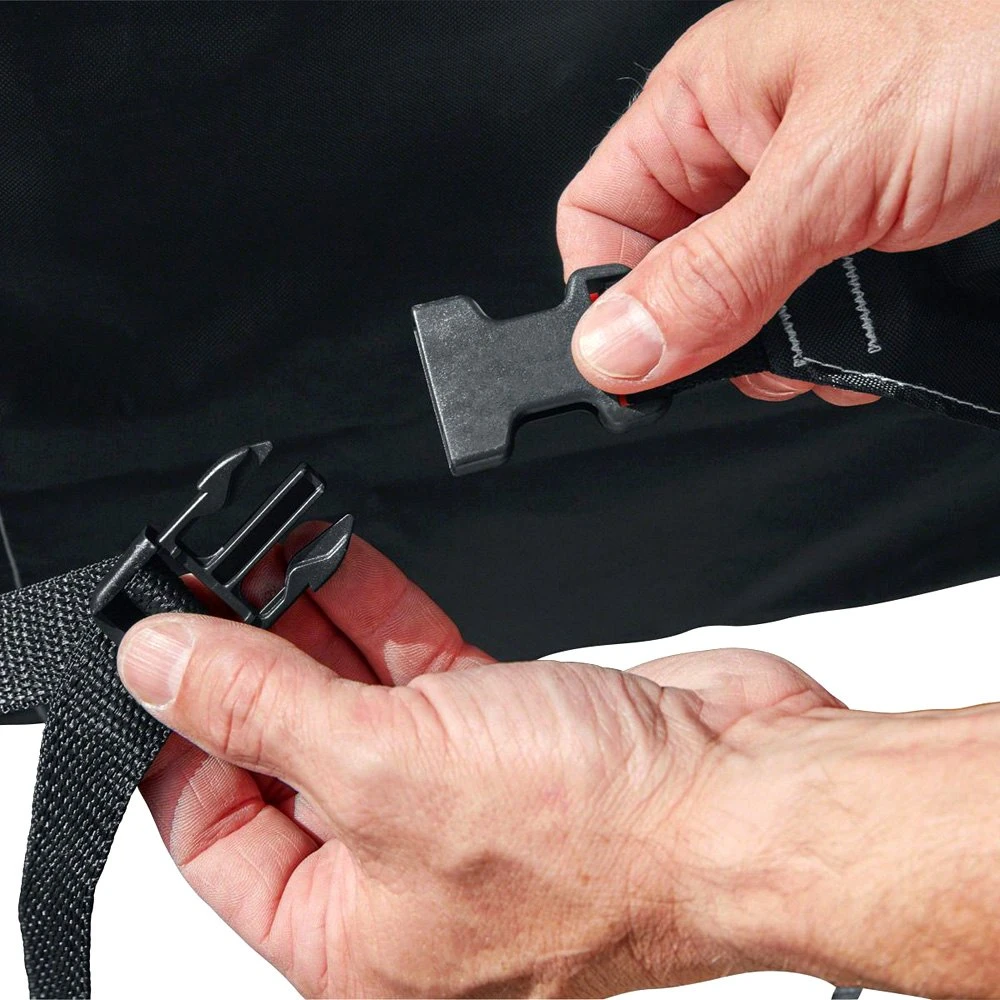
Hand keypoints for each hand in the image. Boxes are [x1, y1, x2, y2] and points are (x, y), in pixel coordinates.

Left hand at [116, 526, 843, 997]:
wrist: (750, 801)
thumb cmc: (605, 842)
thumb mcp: (383, 771)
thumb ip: (258, 709)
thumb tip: (160, 668)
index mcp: (352, 941)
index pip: (217, 833)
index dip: (176, 740)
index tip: (158, 659)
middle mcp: (402, 878)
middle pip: (287, 757)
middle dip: (245, 669)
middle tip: (205, 592)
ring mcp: (458, 798)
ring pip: (354, 705)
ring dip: (309, 631)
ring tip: (260, 560)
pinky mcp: (508, 734)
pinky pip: (419, 673)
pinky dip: (378, 619)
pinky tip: (340, 567)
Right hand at [558, 0, 999, 405]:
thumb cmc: (999, 40)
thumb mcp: (838, 170)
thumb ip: (719, 269)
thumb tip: (616, 346)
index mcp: (704, 103)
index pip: (598, 218)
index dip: (606, 296)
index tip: (640, 360)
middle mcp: (744, 152)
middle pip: (664, 278)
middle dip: (705, 335)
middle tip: (753, 349)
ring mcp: (803, 200)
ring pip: (733, 310)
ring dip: (775, 352)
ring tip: (828, 338)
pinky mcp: (857, 237)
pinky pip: (802, 317)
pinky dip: (828, 352)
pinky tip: (867, 338)